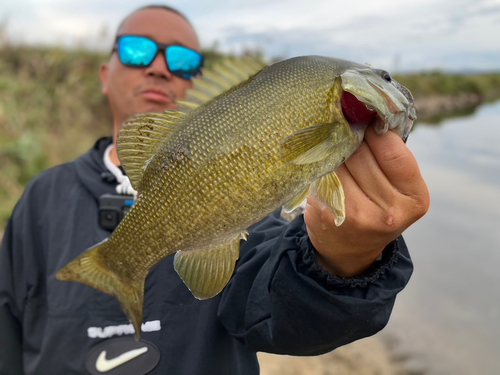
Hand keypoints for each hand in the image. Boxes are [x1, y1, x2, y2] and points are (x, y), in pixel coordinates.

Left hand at [304, 126, 429, 277]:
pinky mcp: (329, 214)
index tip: (366, 119)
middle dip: (352, 140)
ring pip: (338, 162)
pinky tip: (324, 171)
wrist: (350, 250)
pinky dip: (321, 168)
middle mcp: (389, 211)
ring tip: (336, 155)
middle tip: (346, 134)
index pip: (393, 152)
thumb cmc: (378, 207)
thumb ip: (390, 155)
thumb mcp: (398, 187)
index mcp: (414, 198)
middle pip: (361, 154)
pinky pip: (321, 175)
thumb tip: (368, 110)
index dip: (376, 131)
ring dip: (334, 153)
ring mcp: (357, 215)